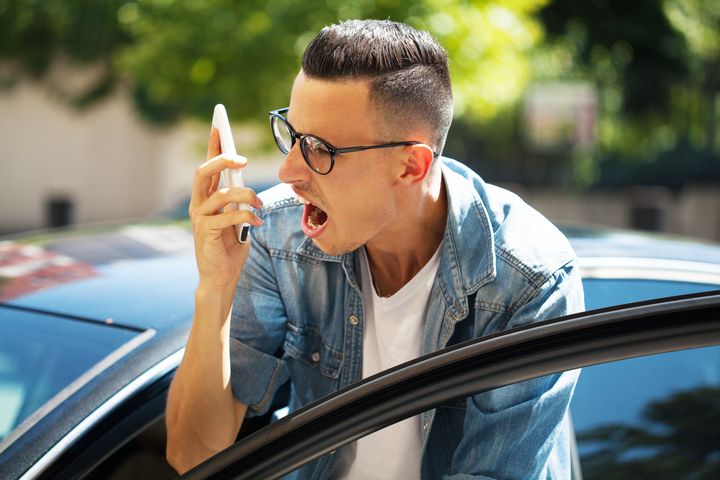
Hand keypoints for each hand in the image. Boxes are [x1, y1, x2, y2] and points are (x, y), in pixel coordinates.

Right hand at [189, 128, 263, 289]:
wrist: (222, 277)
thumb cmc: (230, 247)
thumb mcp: (238, 220)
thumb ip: (238, 202)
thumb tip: (247, 187)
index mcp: (207, 198)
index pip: (208, 166)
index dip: (213, 146)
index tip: (219, 125)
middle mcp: (199, 205)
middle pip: (204, 172)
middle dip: (222, 160)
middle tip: (242, 159)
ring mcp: (200, 218)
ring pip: (220, 193)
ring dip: (246, 195)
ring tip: (260, 206)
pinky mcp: (205, 232)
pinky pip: (227, 216)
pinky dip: (246, 216)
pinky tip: (257, 223)